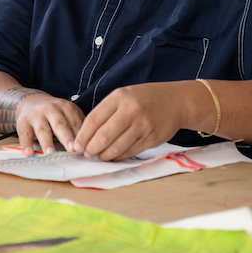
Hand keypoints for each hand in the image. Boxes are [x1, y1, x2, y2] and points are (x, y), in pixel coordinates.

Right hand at [0, 87, 84, 155]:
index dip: (80, 136)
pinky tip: (28, 153)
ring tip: (51, 153)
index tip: (85, 148)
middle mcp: (51, 109)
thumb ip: (76, 127)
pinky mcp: (22, 122)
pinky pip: (24, 134)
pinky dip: (26, 144)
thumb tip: (89, 146)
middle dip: (67, 137)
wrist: (31, 101)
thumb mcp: (67, 114)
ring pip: (43, 130)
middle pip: (60, 125)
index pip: (75, 123)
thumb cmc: (55, 114)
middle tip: (72, 149)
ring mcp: (36, 115)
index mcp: (66, 107)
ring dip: (47, 142)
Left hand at [72, 83, 189, 161]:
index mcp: (120, 97)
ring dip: (104, 155)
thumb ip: (106, 112)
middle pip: (103, 136)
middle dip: (91, 149)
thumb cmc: (144, 99)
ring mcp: (142, 126)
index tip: (75, 146)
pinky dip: (118, 157)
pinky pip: (129, 152)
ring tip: (99, 156)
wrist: (176, 101)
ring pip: (116, 147)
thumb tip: (86, 135)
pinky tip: (113, 156)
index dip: (82, 136)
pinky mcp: (151, 139)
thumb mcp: (123, 96)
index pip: (94, 120)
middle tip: (86, 154)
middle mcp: (131, 111)